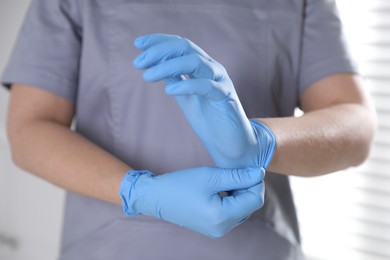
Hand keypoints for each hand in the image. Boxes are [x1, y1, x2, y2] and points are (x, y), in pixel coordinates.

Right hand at [119, 166, 263, 237]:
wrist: (156, 198)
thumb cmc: (180, 184)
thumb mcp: (210, 176)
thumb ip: (237, 176)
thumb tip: (259, 173)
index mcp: (222, 216)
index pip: (254, 200)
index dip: (256, 182)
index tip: (250, 168)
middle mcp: (222, 228)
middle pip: (250, 206)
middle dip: (249, 188)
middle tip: (239, 171)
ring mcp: (218, 230)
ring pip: (242, 210)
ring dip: (241, 194)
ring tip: (229, 179)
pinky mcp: (213, 228)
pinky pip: (232, 214)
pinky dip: (233, 201)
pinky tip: (224, 188)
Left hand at [133, 34, 275, 168]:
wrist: (230, 143)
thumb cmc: (208, 119)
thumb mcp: (185, 96)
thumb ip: (175, 79)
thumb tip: (154, 64)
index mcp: (202, 67)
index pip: (180, 44)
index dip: (159, 41)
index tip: (138, 43)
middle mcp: (212, 68)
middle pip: (186, 47)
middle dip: (159, 51)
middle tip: (138, 62)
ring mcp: (221, 81)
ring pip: (195, 62)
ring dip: (168, 66)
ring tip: (147, 76)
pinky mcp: (226, 97)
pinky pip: (206, 86)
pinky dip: (186, 85)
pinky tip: (169, 90)